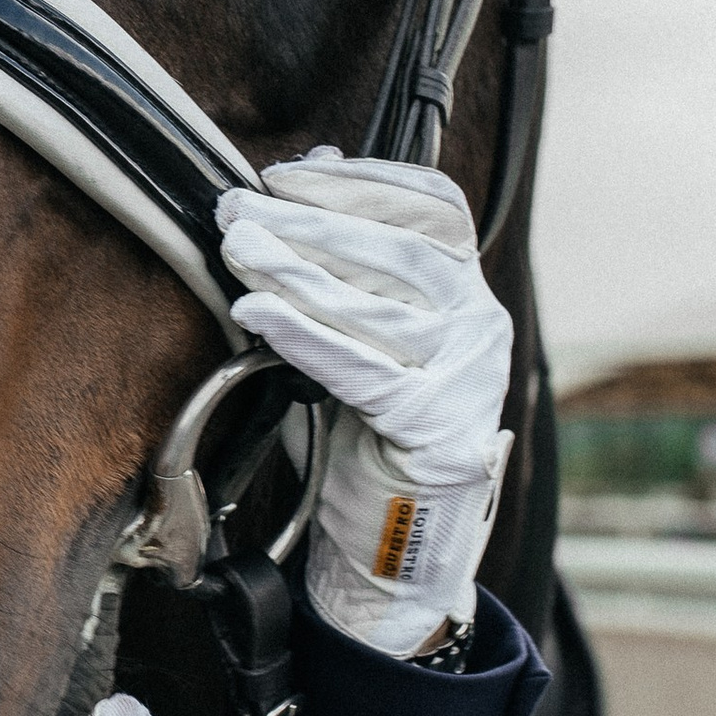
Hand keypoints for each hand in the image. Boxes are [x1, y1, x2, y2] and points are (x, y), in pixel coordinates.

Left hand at [215, 147, 511, 657]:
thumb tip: (300, 176)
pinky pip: (361, 370)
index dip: (359, 183)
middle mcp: (479, 325)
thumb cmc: (362, 429)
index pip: (432, 207)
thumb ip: (339, 264)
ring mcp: (466, 377)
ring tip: (238, 249)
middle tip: (237, 210)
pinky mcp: (436, 427)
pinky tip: (258, 312)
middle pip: (396, 252)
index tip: (285, 174)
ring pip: (375, 307)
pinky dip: (304, 336)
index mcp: (466, 291)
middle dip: (306, 224)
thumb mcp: (355, 334)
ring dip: (294, 272)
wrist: (391, 540)